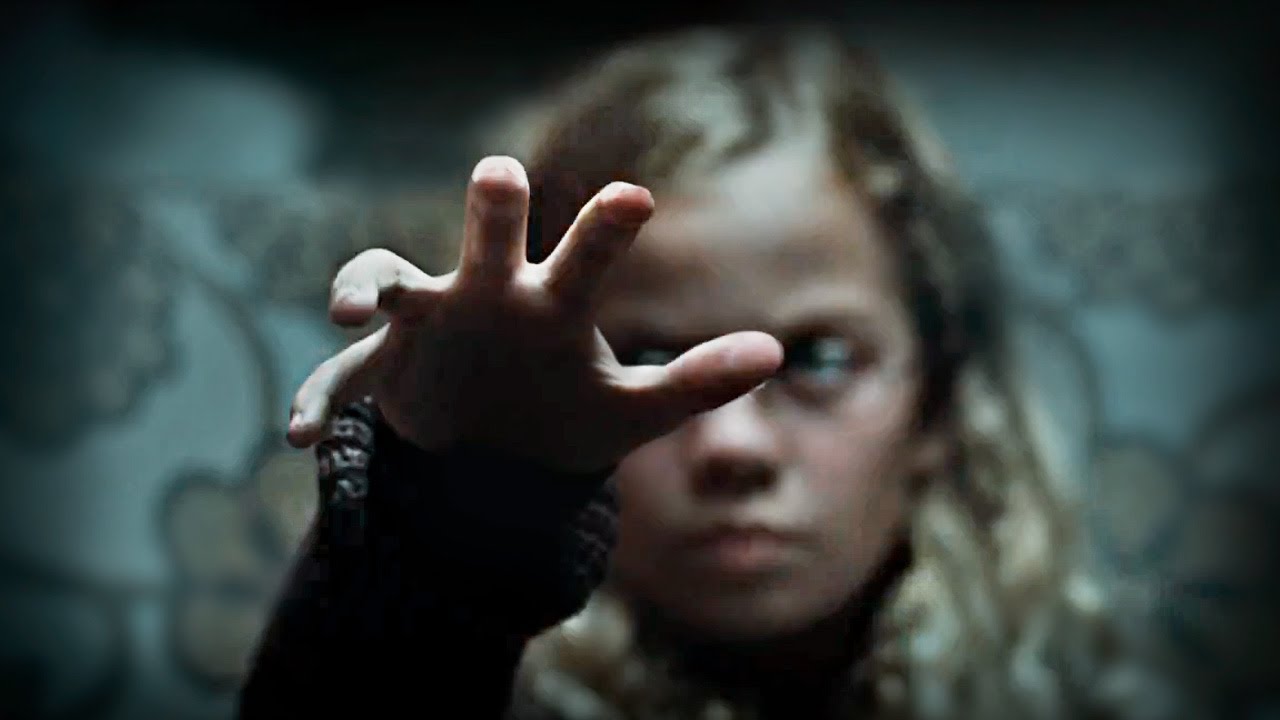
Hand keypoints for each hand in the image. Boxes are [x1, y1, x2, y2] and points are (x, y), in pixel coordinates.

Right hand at [287, 156, 781, 472]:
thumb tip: (776, 351)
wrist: (498, 458)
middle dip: (495, 209)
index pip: (584, 255)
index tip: (636, 198)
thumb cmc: (568, 416)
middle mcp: (488, 295)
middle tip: (504, 174)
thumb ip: (695, 382)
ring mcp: (427, 326)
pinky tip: (303, 438)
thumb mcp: (632, 411)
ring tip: (358, 311)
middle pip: (489, 237)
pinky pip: (340, 380)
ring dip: (371, 283)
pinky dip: (320, 403)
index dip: (606, 229)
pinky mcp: (378, 371)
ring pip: (389, 282)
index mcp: (554, 303)